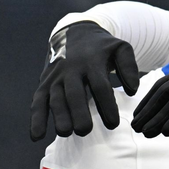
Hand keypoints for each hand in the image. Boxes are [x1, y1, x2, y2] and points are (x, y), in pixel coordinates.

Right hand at [30, 22, 141, 139]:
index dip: (106, 106)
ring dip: (58, 116)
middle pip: (74, 93)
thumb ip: (129, 67)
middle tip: (85, 130)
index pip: (100, 86)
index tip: (113, 124)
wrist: (75, 32)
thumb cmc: (102, 48)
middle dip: (78, 113)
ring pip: (55, 98)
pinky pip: (38, 102)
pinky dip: (36, 119)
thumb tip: (132, 91)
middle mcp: (71, 69)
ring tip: (65, 133)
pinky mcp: (44, 84)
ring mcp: (56, 77)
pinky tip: (36, 136)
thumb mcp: (120, 48)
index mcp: (92, 62)